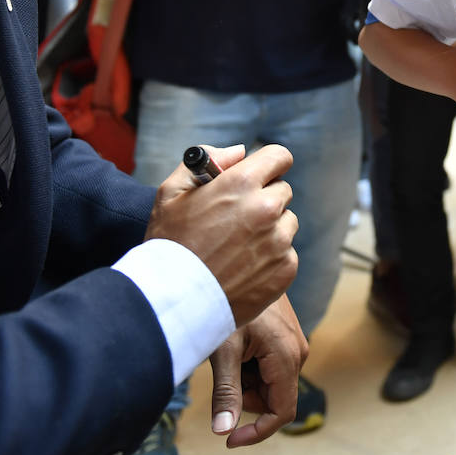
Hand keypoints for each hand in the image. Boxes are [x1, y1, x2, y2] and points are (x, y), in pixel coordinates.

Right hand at [145, 144, 299, 326]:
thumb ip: (206, 161)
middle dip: (263, 199)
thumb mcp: (171, 193)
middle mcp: (267, 208)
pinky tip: (243, 268)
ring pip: (286, 223)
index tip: (259, 176)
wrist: (173, 302)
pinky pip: (287, 253)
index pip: (280, 157)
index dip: (268, 165)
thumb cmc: (168, 245)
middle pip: (282, 191)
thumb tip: (239, 152)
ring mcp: (279, 240)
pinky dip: (271, 258)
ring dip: (270, 229)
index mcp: (242, 183)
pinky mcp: (285, 268)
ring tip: (237, 247)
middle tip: (236, 220)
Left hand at [208, 295, 308, 446]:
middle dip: (245, 397)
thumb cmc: (228, 302)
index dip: (257, 432)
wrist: (241, 264)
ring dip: (247, 380)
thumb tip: (223, 431)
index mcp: (286, 357)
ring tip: (230, 351)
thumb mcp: (223, 351)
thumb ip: (226, 392)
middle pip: (272, 399)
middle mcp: (298, 353)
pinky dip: (250, 367)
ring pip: (270, 384)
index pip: (281, 412)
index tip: (229, 439)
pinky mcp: (288, 339)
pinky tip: (238, 345)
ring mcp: (295, 345)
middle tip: (222, 371)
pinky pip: (270, 368)